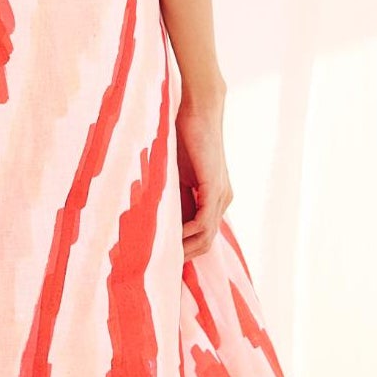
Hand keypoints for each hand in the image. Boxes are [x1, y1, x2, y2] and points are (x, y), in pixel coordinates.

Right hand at [176, 89, 230, 259]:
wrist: (197, 109)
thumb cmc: (182, 136)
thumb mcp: (173, 174)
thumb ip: (171, 196)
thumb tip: (154, 219)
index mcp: (213, 197)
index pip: (202, 236)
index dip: (184, 250)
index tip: (162, 260)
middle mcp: (222, 200)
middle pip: (205, 243)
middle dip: (184, 257)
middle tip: (159, 266)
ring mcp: (221, 196)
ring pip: (206, 237)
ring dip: (185, 249)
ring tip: (161, 257)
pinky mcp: (214, 188)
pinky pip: (204, 223)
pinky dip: (187, 234)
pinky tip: (171, 238)